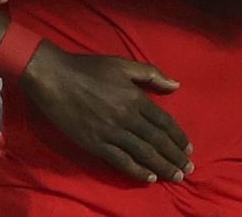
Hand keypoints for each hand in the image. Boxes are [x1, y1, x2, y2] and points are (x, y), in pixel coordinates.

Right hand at [20, 45, 191, 184]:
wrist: (53, 77)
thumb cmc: (86, 68)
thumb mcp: (120, 64)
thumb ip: (150, 73)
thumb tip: (176, 85)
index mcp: (134, 97)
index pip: (164, 122)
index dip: (178, 137)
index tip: (188, 149)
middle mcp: (127, 117)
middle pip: (158, 141)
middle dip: (175, 157)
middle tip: (187, 169)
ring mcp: (111, 132)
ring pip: (144, 154)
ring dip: (162, 167)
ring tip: (175, 177)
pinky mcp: (95, 143)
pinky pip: (121, 161)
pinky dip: (137, 171)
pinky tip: (148, 178)